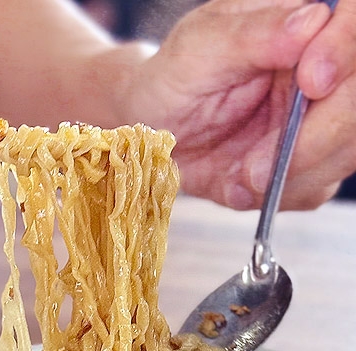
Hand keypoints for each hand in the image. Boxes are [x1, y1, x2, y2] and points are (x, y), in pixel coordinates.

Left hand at [122, 0, 355, 209]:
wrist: (150, 134)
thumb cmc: (171, 80)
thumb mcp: (197, 49)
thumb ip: (252, 35)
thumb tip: (309, 23)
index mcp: (304, 22)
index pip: (354, 22)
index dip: (345, 50)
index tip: (312, 82)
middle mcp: (326, 66)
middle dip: (319, 136)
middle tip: (258, 164)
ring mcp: (325, 115)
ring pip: (349, 147)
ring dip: (295, 173)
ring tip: (239, 175)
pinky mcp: (314, 159)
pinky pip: (318, 184)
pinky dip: (277, 193)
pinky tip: (238, 183)